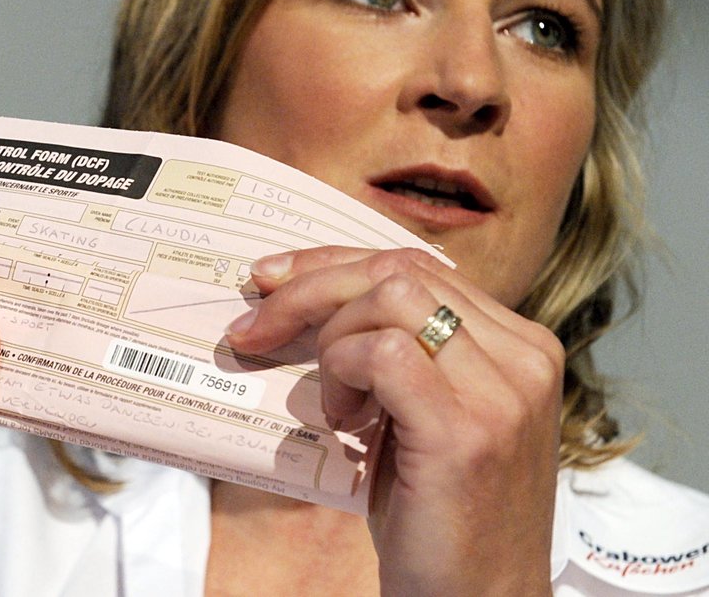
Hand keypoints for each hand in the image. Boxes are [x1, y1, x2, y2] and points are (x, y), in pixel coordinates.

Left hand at [226, 246, 561, 596]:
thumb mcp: (424, 412)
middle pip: (398, 270)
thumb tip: (310, 297)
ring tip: (334, 403)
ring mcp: (503, 391)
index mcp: (516, 344)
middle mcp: (522, 355)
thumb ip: (397, 350)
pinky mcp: (469, 431)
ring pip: (390, 297)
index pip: (415, 266)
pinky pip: (384, 353)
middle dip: (310, 287)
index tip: (273, 279)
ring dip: (332, 340)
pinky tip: (345, 420)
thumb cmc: (441, 514)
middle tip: (255, 327)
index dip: (334, 263)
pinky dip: (344, 371)